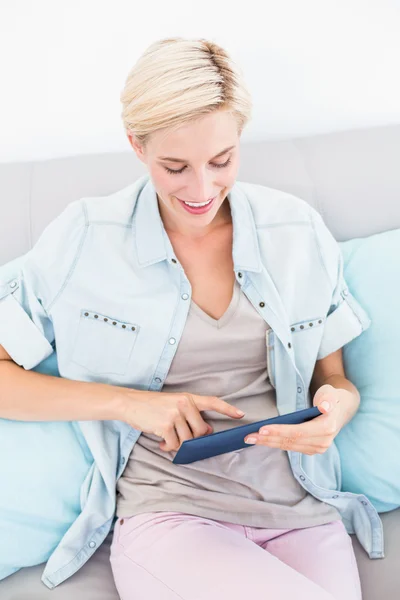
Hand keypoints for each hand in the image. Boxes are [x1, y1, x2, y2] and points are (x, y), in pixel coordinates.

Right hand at [117, 389, 244, 451]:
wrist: (130, 403)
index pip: (212, 402)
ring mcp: (175, 414)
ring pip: (187, 440)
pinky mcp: (166, 425)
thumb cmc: (152, 406)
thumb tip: (206, 429)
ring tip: (166, 439)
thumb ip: (190, 415)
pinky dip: (167, 447)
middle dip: (192, 439)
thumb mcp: (173, 405)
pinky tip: (160, 442)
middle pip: (200, 431)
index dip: (227, 409)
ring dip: (176, 444)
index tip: (241, 415)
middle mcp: (184, 403)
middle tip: (179, 437)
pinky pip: (174, 445)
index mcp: (188, 397)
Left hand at [244, 384, 352, 454]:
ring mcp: (318, 448)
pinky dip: (275, 443)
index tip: (262, 429)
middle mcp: (323, 442)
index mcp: (327, 428)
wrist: (341, 408)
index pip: (299, 431)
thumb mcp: (331, 392)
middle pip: (291, 441)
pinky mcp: (312, 449)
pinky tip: (262, 441)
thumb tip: (325, 407)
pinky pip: (291, 447)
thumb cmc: (332, 397)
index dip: (280, 431)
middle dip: (268, 439)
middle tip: (248, 436)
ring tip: (250, 439)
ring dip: (268, 443)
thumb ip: (328, 398)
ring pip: (289, 446)